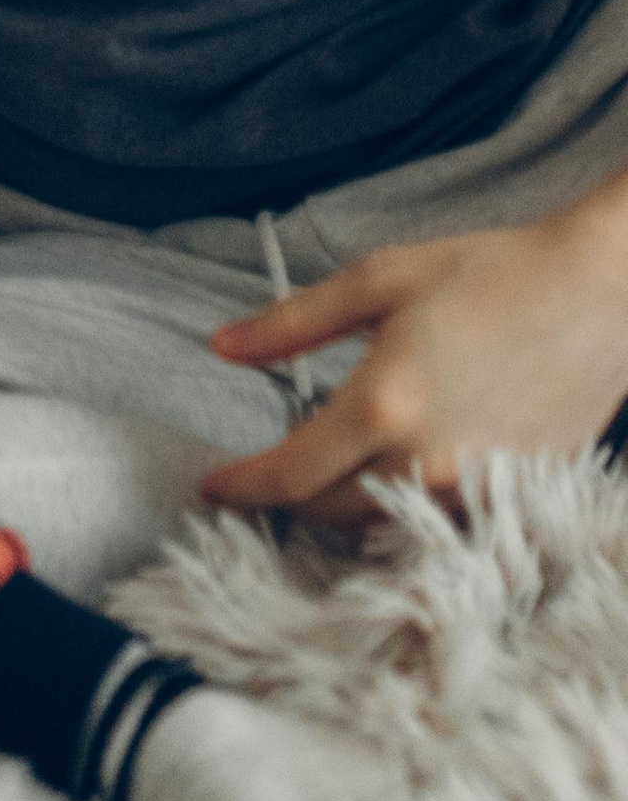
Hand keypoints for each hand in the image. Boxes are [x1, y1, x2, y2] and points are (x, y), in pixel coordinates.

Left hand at [200, 207, 627, 524]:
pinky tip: (391, 479)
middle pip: (330, 512)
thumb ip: (292, 322)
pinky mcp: (516, 496)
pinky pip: (439, 524)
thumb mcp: (377, 280)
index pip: (290, 474)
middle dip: (289, 500)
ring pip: (383, 526)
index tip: (211, 487)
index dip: (242, 487)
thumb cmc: (489, 273)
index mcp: (383, 404)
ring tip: (323, 478)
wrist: (598, 291)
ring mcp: (476, 488)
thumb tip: (221, 345)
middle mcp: (426, 461)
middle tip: (266, 476)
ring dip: (343, 510)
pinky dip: (403, 513)